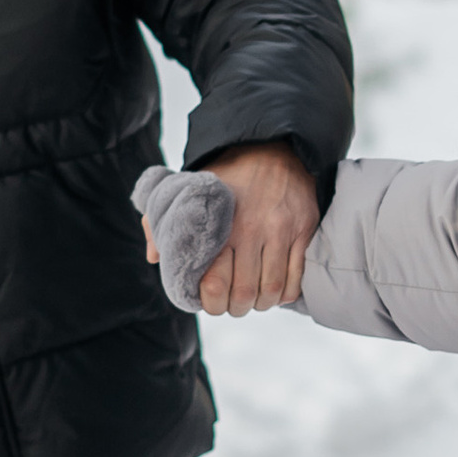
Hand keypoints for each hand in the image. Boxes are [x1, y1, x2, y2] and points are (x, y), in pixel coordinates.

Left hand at [135, 143, 314, 315]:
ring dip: (261, 304)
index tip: (209, 299)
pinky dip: (285, 294)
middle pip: (245, 293)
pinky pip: (296, 278)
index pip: (214, 283)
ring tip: (253, 299)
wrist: (271, 148)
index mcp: (218, 224)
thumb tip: (155, 257)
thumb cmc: (225, 177)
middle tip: (232, 304)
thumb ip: (163, 221)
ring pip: (271, 290)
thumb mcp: (187, 191)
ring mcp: (280, 230)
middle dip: (236, 308)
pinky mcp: (303, 230)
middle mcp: (250, 228)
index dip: (211, 302)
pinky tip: (275, 289)